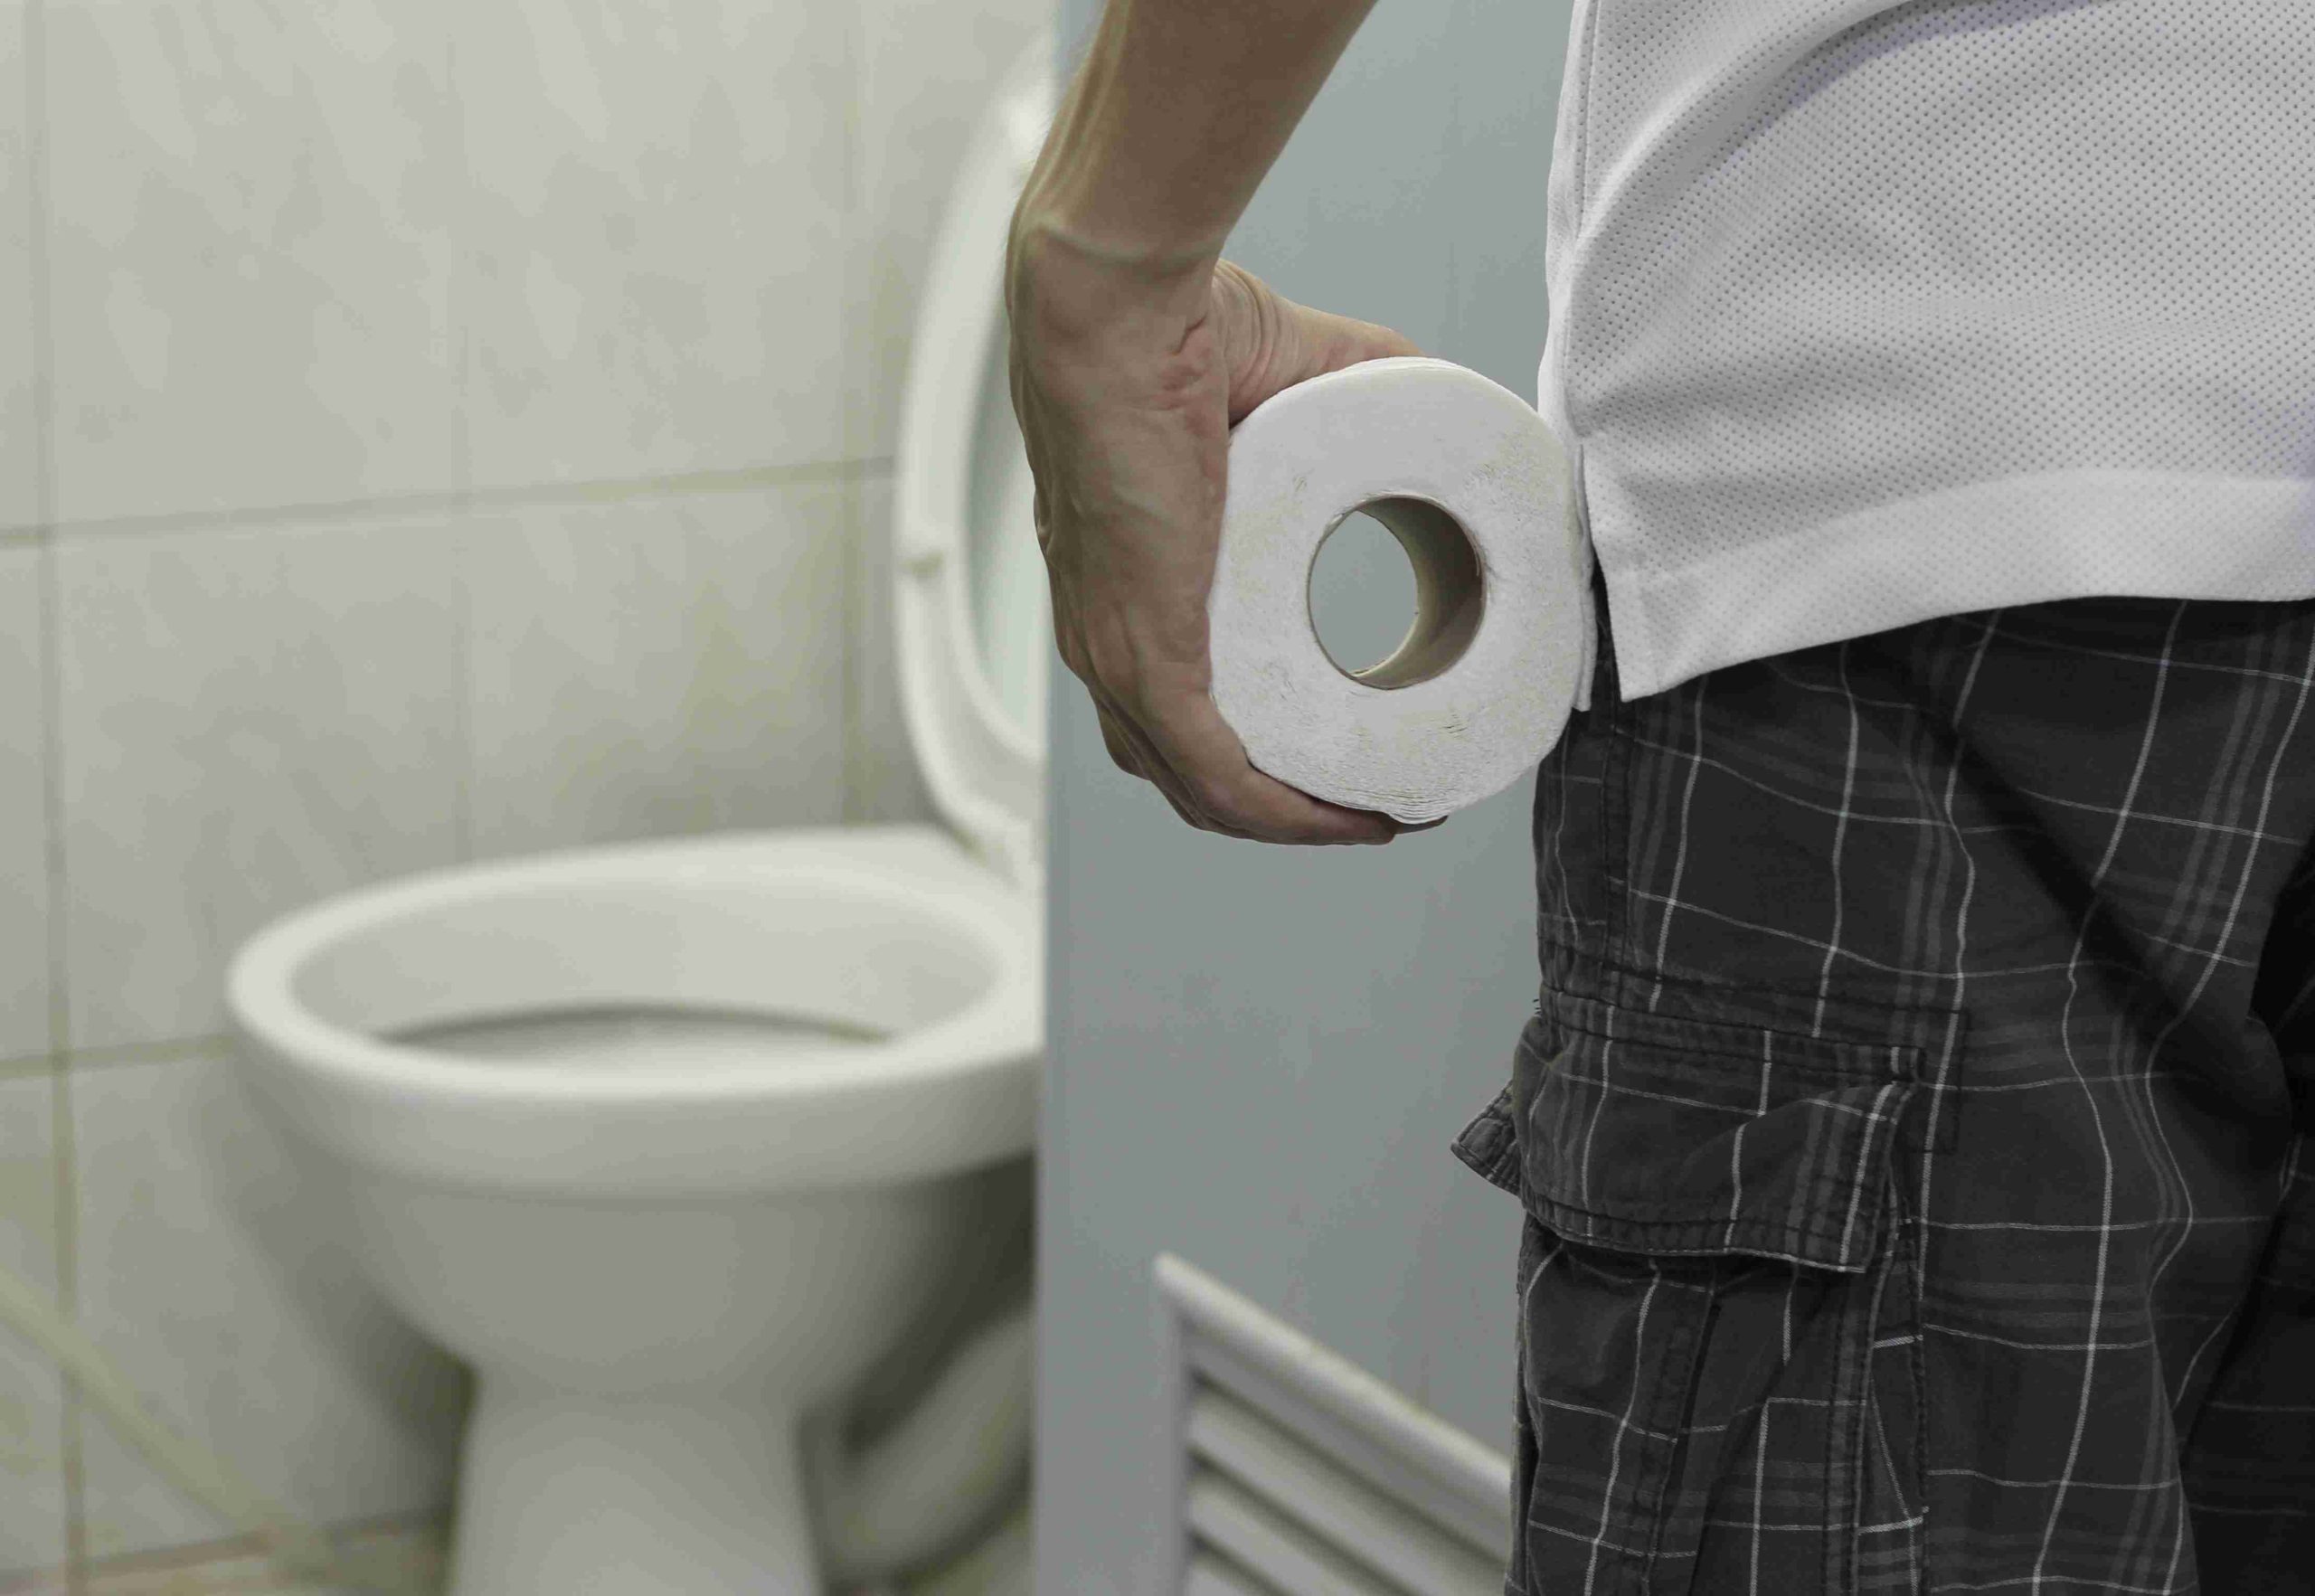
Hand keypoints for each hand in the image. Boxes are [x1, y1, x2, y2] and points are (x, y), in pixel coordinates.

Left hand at [1006, 234, 1422, 844]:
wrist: (1125, 308)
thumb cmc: (1179, 324)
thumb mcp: (1298, 378)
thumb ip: (1375, 389)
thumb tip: (1446, 404)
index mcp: (1128, 591)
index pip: (1178, 713)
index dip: (1265, 750)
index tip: (1358, 751)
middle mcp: (1109, 640)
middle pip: (1193, 774)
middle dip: (1295, 808)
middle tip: (1389, 799)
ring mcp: (1120, 656)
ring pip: (1207, 792)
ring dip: (1303, 823)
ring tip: (1389, 815)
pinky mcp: (1148, 655)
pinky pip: (1218, 775)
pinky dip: (1289, 814)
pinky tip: (1355, 819)